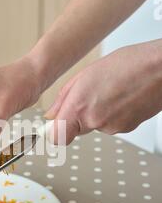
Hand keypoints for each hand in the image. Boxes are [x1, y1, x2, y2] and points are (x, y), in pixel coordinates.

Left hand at [45, 40, 161, 144]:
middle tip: (89, 96)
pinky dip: (113, 114)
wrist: (161, 69)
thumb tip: (52, 114)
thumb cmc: (129, 64)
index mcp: (80, 107)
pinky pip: (111, 125)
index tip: (53, 127)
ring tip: (110, 92)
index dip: (54, 133)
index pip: (57, 138)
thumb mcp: (85, 74)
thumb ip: (63, 98)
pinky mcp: (126, 129)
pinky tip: (120, 97)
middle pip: (76, 130)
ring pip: (95, 126)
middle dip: (78, 116)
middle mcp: (95, 122)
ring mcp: (112, 128)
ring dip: (98, 113)